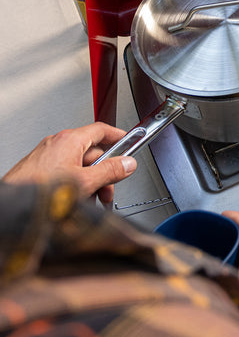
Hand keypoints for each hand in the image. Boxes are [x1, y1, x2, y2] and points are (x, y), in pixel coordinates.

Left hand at [2, 122, 136, 204]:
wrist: (10, 205)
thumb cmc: (38, 190)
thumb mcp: (84, 181)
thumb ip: (109, 171)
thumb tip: (126, 164)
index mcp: (69, 140)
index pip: (101, 130)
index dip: (118, 136)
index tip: (129, 142)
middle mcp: (57, 144)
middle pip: (92, 152)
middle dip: (104, 171)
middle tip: (109, 187)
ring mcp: (47, 156)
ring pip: (78, 164)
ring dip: (90, 181)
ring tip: (91, 199)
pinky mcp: (39, 169)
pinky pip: (65, 172)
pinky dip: (75, 184)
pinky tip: (76, 200)